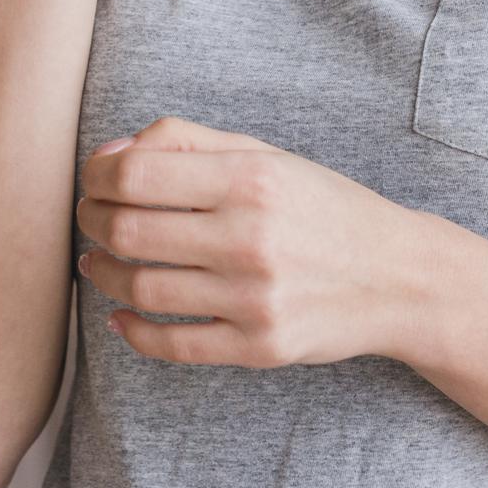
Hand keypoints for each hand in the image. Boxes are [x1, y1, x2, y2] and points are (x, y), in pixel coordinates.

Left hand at [73, 115, 429, 367]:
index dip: (95, 177)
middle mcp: (252, 237)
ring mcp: (255, 297)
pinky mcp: (260, 347)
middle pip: (129, 231)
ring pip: (141, 288)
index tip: (92, 181)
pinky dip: (132, 332)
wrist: (398, 277)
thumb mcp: (264, 155)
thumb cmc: (321, 207)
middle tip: (90, 219)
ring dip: (102, 275)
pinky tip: (119, 316)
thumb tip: (108, 156)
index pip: (135, 174)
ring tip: (97, 262)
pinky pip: (172, 344)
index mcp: (251, 178)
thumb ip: (185, 141)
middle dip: (93, 222)